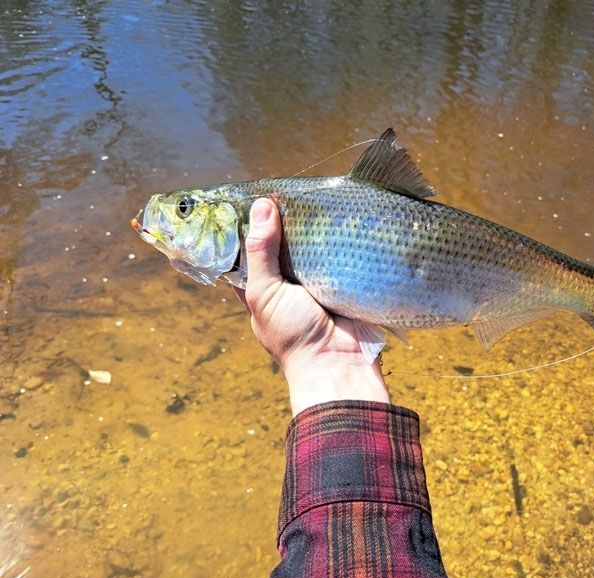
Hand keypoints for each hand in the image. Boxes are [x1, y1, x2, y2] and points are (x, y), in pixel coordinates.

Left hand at [235, 197, 389, 415]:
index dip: (244, 229)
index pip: (245, 254)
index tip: (247, 197)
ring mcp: (315, 282)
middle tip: (283, 189)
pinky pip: (336, 252)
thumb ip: (260, 252)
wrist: (341, 363)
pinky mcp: (341, 280)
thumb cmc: (293, 334)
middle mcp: (286, 284)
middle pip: (279, 245)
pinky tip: (335, 212)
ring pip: (308, 246)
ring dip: (310, 227)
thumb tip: (261, 205)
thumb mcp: (265, 293)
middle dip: (281, 223)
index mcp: (260, 290)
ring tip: (310, 193)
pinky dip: (335, 237)